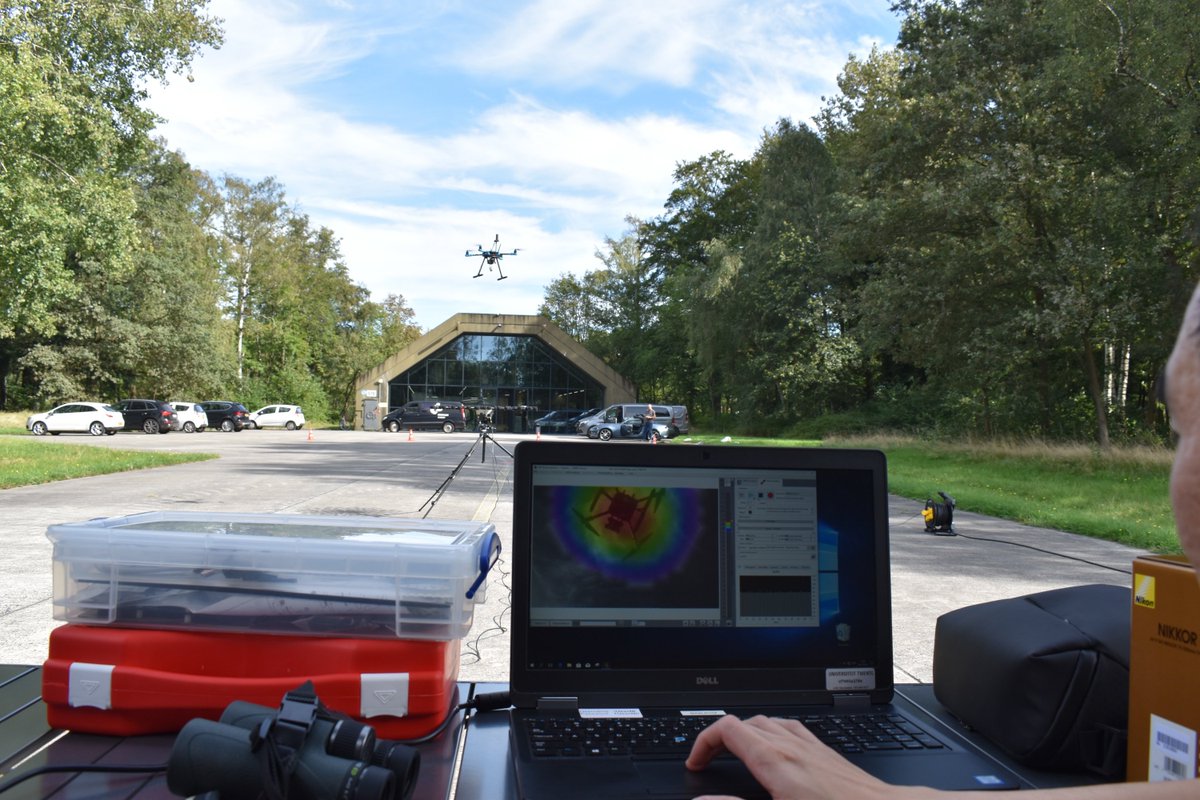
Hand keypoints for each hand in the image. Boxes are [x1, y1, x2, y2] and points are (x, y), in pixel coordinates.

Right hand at [685, 715, 925, 799]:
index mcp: (774, 760)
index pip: (727, 729)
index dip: (703, 742)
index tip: (695, 763)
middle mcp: (791, 745)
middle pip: (744, 723)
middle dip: (720, 738)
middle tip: (708, 761)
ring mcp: (810, 746)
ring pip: (768, 723)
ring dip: (745, 734)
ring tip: (735, 755)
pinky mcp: (826, 754)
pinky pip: (791, 729)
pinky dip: (772, 734)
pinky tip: (778, 752)